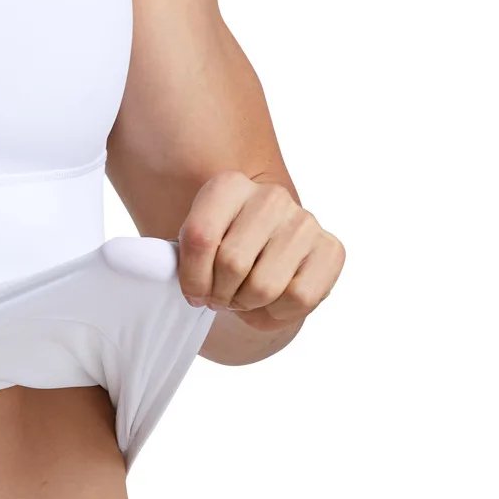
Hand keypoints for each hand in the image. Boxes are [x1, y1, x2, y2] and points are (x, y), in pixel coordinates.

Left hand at [177, 171, 343, 332]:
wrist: (267, 261)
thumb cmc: (223, 254)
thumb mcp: (196, 245)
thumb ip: (182, 253)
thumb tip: (166, 275)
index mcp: (228, 185)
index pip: (201, 236)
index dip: (192, 278)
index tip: (194, 294)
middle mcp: (269, 195)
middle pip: (232, 263)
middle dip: (221, 294)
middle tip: (221, 298)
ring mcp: (304, 220)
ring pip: (264, 285)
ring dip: (248, 305)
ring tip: (244, 298)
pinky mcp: (331, 249)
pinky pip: (298, 298)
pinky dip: (279, 313)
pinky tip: (273, 302)